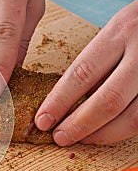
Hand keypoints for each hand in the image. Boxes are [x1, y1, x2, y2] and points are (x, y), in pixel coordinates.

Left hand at [35, 0, 137, 145]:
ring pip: (132, 117)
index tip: (43, 120)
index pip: (82, 74)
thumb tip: (69, 102)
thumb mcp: (116, 32)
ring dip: (103, 134)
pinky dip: (124, 129)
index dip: (59, 102)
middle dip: (78, 124)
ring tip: (83, 139)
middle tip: (59, 137)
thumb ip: (98, 64)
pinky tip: (109, 131)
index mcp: (120, 32)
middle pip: (107, 100)